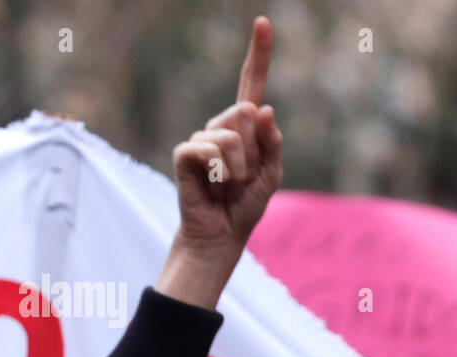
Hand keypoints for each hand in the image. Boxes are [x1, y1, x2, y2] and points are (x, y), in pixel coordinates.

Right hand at [156, 15, 283, 308]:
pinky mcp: (185, 154)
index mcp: (245, 128)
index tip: (263, 22)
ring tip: (230, 186)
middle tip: (245, 177)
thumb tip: (262, 108)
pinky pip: (210, 149)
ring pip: (231, 135)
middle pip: (245, 113)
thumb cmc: (245, 206)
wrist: (222, 235)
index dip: (258, 54)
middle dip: (255, 150)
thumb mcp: (272, 175)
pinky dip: (221, 171)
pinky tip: (215, 185)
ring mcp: (201, 139)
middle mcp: (221, 127)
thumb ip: (272, 142)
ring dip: (240, 168)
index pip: (251, 84)